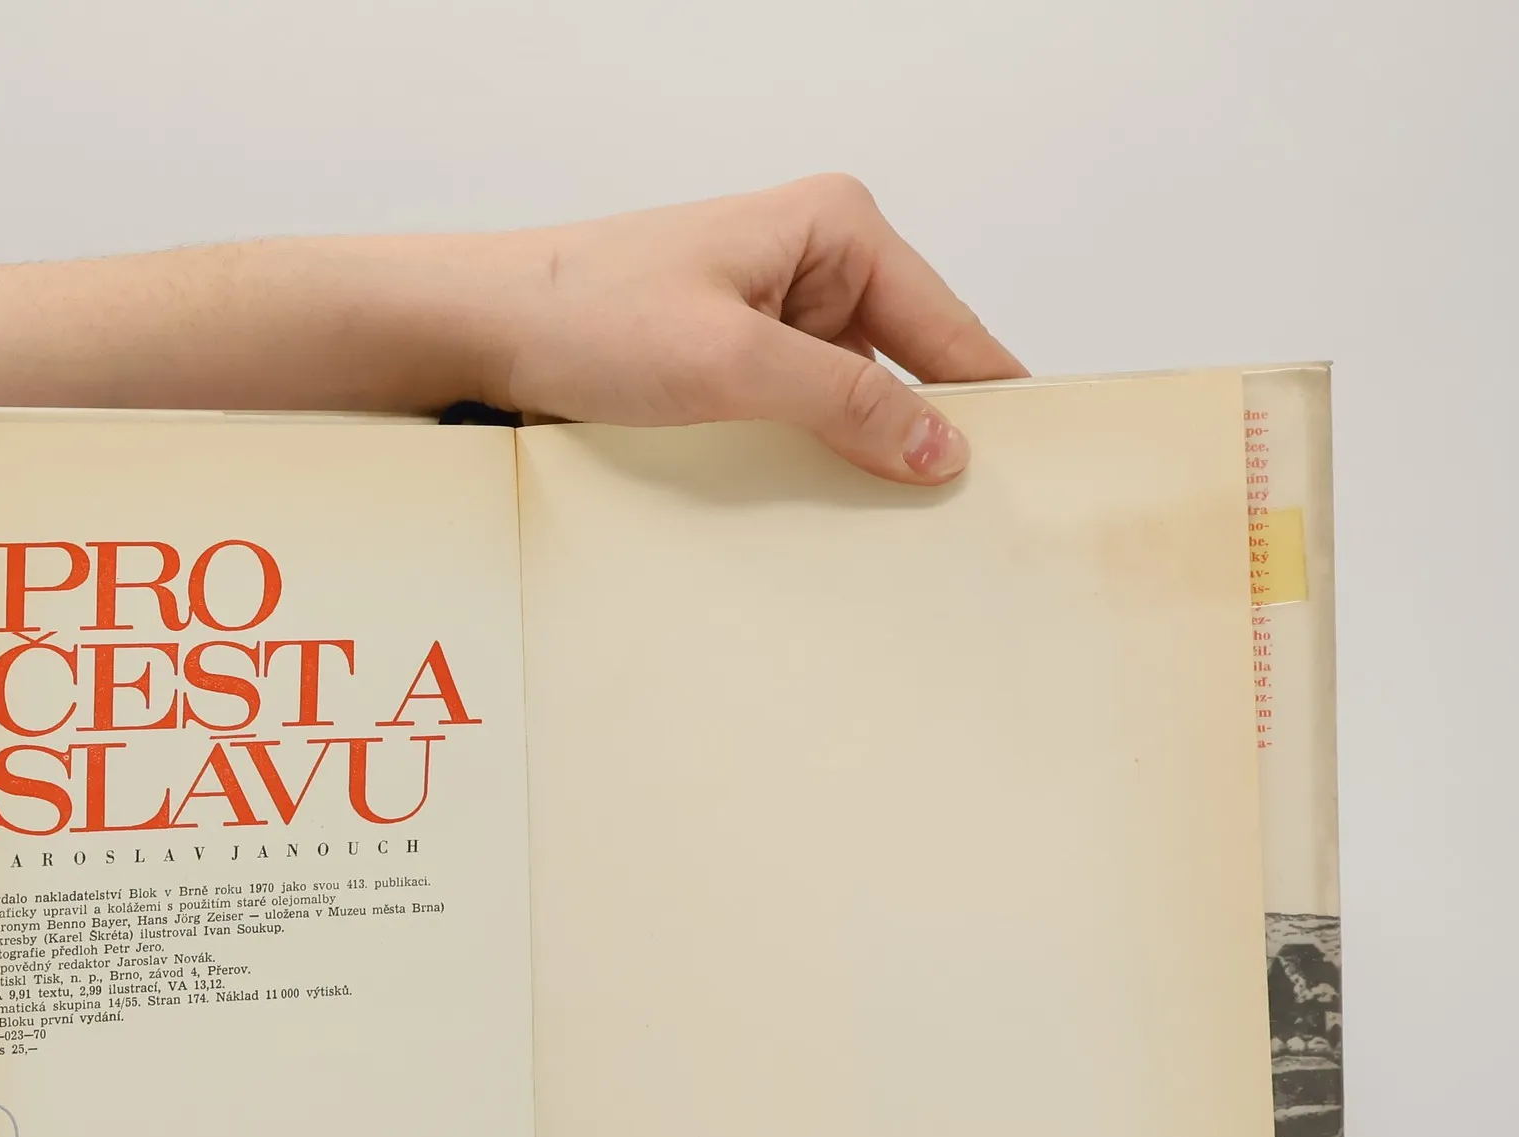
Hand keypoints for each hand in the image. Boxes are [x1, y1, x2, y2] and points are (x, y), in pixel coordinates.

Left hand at [486, 174, 1026, 483]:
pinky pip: (808, 415)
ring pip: (859, 399)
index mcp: (838, 227)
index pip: (949, 326)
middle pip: (912, 364)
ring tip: (896, 528)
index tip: (1034, 472)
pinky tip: (827, 508)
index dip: (988, 402)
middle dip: (927, 436)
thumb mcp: (732, 363)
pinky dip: (818, 459)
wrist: (484, 328)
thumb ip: (844, 402)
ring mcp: (779, 313)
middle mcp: (818, 261)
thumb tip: (940, 447)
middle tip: (964, 523)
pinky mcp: (741, 359)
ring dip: (866, 457)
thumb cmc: (589, 313)